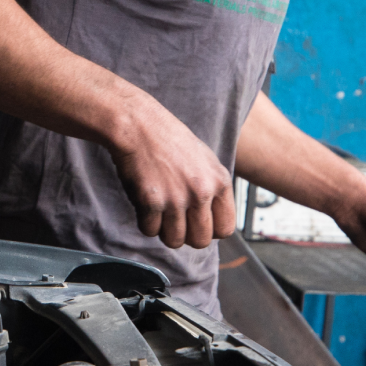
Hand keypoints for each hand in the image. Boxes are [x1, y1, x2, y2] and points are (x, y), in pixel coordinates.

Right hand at [109, 104, 235, 249]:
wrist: (140, 124)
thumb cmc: (169, 139)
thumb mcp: (205, 160)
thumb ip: (213, 190)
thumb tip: (214, 221)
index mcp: (219, 181)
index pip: (226, 228)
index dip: (210, 229)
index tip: (198, 222)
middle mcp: (202, 191)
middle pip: (201, 241)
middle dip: (187, 235)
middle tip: (176, 219)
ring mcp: (177, 198)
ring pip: (174, 241)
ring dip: (164, 230)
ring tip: (160, 209)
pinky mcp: (152, 201)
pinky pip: (150, 231)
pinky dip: (145, 221)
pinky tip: (146, 201)